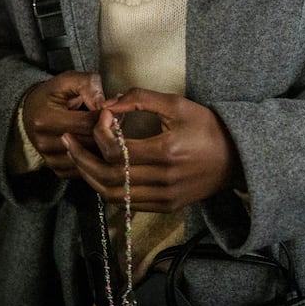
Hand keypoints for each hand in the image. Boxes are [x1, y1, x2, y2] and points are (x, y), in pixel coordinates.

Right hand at [21, 71, 103, 178]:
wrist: (31, 112)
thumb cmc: (51, 95)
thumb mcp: (67, 80)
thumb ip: (88, 85)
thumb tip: (106, 104)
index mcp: (45, 119)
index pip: (87, 123)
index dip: (105, 116)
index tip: (112, 109)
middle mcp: (45, 142)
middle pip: (90, 143)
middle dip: (108, 132)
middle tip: (116, 121)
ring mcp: (50, 159)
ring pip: (90, 158)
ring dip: (104, 147)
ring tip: (107, 132)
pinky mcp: (56, 169)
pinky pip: (84, 169)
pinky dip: (94, 158)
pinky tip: (96, 145)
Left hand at [63, 89, 238, 213]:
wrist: (238, 159)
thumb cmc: (208, 127)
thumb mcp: (178, 105)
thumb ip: (141, 100)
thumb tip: (109, 102)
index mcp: (165, 152)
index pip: (116, 151)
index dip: (100, 133)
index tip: (102, 116)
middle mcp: (163, 180)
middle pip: (108, 177)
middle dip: (82, 159)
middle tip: (66, 142)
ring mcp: (164, 197)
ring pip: (114, 195)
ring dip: (91, 177)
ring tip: (77, 158)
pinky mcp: (166, 206)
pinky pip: (128, 203)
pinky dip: (109, 189)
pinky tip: (100, 173)